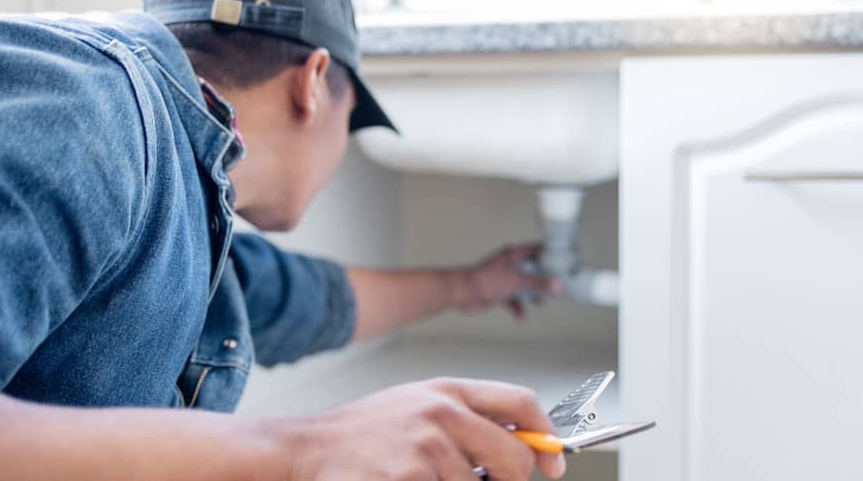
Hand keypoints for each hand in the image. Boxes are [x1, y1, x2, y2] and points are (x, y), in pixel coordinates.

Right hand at [277, 378, 566, 480]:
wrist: (308, 448)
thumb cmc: (368, 432)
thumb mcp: (421, 405)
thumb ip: (471, 417)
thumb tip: (529, 445)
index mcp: (449, 390)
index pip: (522, 403)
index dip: (548, 437)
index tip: (553, 465)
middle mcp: (442, 414)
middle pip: (514, 458)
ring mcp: (425, 448)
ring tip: (423, 477)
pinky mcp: (408, 478)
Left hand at [460, 244, 561, 319]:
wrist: (463, 294)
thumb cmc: (485, 281)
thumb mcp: (517, 281)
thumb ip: (538, 283)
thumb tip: (557, 284)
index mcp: (513, 255)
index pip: (536, 250)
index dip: (549, 255)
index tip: (562, 261)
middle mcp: (509, 265)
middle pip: (532, 270)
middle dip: (542, 280)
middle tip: (555, 286)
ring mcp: (504, 278)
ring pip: (523, 286)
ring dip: (531, 296)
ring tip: (540, 303)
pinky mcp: (498, 292)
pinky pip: (513, 300)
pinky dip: (517, 309)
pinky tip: (521, 318)